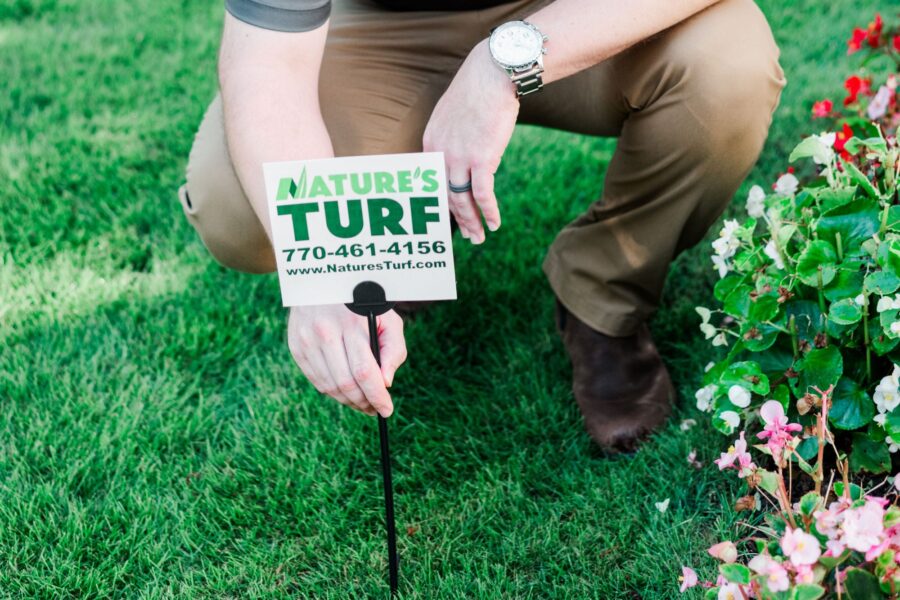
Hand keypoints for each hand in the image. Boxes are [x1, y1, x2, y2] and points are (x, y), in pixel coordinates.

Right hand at [287, 305, 406, 416]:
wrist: (323, 279)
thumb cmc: (364, 302)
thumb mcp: (387, 318)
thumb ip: (393, 350)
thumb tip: (386, 383)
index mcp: (352, 323)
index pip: (365, 372)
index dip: (376, 397)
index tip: (386, 410)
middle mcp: (325, 332)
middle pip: (346, 383)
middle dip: (363, 402)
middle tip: (374, 409)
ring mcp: (307, 339)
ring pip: (329, 386)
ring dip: (348, 401)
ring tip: (362, 403)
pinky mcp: (296, 345)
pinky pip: (315, 379)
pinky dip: (332, 391)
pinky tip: (344, 391)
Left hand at [423, 40, 519, 243]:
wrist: (492, 75)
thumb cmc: (478, 90)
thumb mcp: (454, 114)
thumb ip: (453, 136)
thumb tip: (465, 149)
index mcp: (430, 142)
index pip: (433, 180)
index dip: (443, 202)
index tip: (452, 215)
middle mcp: (440, 154)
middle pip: (445, 196)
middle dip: (458, 220)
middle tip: (468, 236)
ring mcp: (459, 158)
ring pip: (462, 200)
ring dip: (472, 222)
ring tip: (479, 237)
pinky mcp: (481, 160)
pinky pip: (483, 194)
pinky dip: (489, 212)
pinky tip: (495, 223)